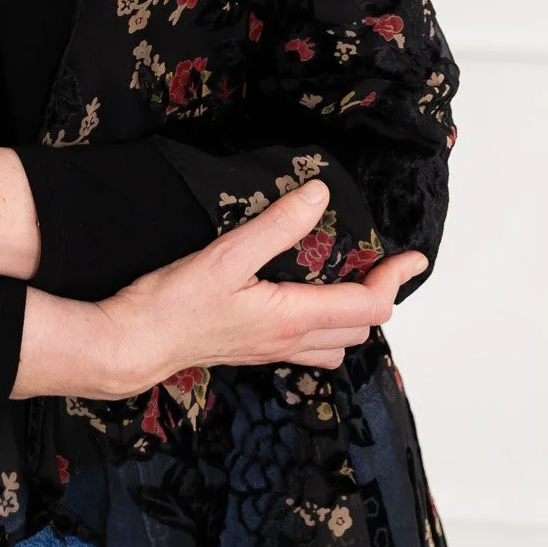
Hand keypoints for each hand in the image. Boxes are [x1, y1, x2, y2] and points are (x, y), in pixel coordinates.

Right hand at [93, 180, 427, 395]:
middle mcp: (289, 341)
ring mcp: (271, 351)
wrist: (134, 345)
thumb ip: (276, 226)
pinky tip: (303, 304)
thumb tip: (319, 195)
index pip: (367, 305)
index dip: (395, 278)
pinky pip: (307, 348)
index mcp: (292, 317)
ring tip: (349, 281)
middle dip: (378, 296)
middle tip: (381, 262)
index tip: (414, 256)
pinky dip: (323, 327)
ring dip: (352, 317)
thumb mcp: (226, 255)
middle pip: (359, 328)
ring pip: (335, 345)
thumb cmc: (174, 304)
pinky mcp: (252, 351)